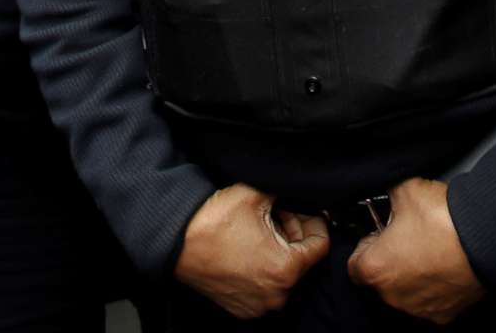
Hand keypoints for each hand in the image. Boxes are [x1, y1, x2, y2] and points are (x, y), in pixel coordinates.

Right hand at [175, 183, 328, 319]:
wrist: (175, 241)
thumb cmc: (214, 221)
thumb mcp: (256, 194)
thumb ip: (285, 190)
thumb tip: (297, 187)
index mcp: (286, 269)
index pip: (320, 246)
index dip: (314, 222)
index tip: (304, 211)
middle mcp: (276, 294)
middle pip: (302, 260)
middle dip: (294, 234)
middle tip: (278, 214)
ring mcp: (258, 305)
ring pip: (283, 274)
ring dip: (279, 251)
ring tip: (261, 229)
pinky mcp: (242, 309)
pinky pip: (265, 287)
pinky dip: (263, 269)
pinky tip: (250, 248)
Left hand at [349, 178, 483, 323]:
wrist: (486, 238)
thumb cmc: (444, 219)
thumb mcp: (405, 189)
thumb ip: (387, 193)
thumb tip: (386, 189)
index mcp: (375, 268)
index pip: (355, 263)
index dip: (367, 245)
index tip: (381, 234)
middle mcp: (392, 296)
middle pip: (381, 279)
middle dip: (391, 259)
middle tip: (408, 238)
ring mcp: (418, 308)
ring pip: (405, 292)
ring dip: (412, 275)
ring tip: (430, 250)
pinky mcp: (443, 315)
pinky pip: (430, 301)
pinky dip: (434, 287)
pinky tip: (445, 266)